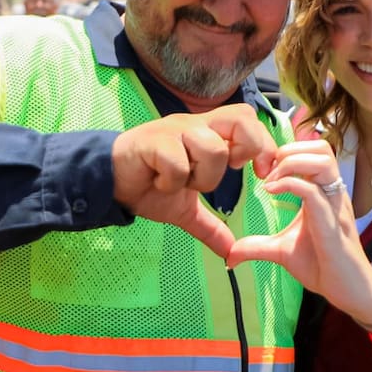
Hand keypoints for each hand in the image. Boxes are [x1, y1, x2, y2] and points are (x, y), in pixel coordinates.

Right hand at [112, 104, 276, 257]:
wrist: (108, 183)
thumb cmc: (147, 187)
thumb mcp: (184, 209)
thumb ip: (210, 226)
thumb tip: (230, 252)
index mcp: (206, 134)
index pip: (248, 120)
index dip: (263, 145)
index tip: (260, 174)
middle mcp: (194, 125)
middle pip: (241, 119)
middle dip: (248, 149)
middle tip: (235, 170)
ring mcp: (174, 130)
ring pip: (212, 148)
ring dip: (202, 177)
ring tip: (182, 184)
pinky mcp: (153, 141)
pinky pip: (178, 162)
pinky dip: (173, 181)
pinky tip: (159, 182)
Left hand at [226, 140, 371, 323]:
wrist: (349, 292)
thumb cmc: (322, 266)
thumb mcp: (281, 251)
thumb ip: (257, 246)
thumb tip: (229, 255)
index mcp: (323, 193)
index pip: (314, 150)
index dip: (287, 150)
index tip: (264, 169)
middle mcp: (332, 194)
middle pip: (321, 147)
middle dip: (289, 150)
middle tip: (267, 171)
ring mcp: (334, 207)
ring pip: (322, 161)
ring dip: (291, 163)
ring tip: (270, 181)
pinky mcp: (332, 226)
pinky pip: (314, 193)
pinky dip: (289, 185)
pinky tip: (271, 193)